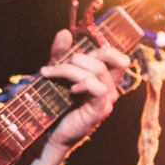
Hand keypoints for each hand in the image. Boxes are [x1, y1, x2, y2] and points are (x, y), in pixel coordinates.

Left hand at [41, 29, 130, 150]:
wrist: (49, 132)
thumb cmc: (55, 104)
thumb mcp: (56, 74)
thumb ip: (60, 54)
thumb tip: (65, 32)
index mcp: (103, 79)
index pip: (116, 56)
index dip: (101, 48)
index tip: (74, 53)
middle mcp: (109, 88)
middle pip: (106, 59)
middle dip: (78, 56)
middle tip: (56, 65)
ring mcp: (106, 100)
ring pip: (97, 71)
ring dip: (71, 69)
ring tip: (52, 75)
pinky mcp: (99, 111)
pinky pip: (98, 89)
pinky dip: (83, 84)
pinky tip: (70, 90)